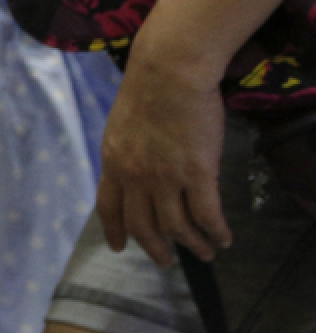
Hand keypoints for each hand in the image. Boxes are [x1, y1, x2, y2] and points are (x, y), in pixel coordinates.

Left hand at [97, 54, 231, 266]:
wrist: (169, 71)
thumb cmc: (148, 90)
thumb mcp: (121, 126)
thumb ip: (126, 153)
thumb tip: (134, 170)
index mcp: (113, 162)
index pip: (108, 207)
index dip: (114, 231)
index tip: (120, 247)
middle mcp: (135, 176)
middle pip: (142, 225)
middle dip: (155, 248)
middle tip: (166, 261)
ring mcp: (165, 177)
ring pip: (177, 226)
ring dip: (192, 244)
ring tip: (204, 253)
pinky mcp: (197, 173)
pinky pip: (206, 214)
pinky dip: (215, 232)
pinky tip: (223, 238)